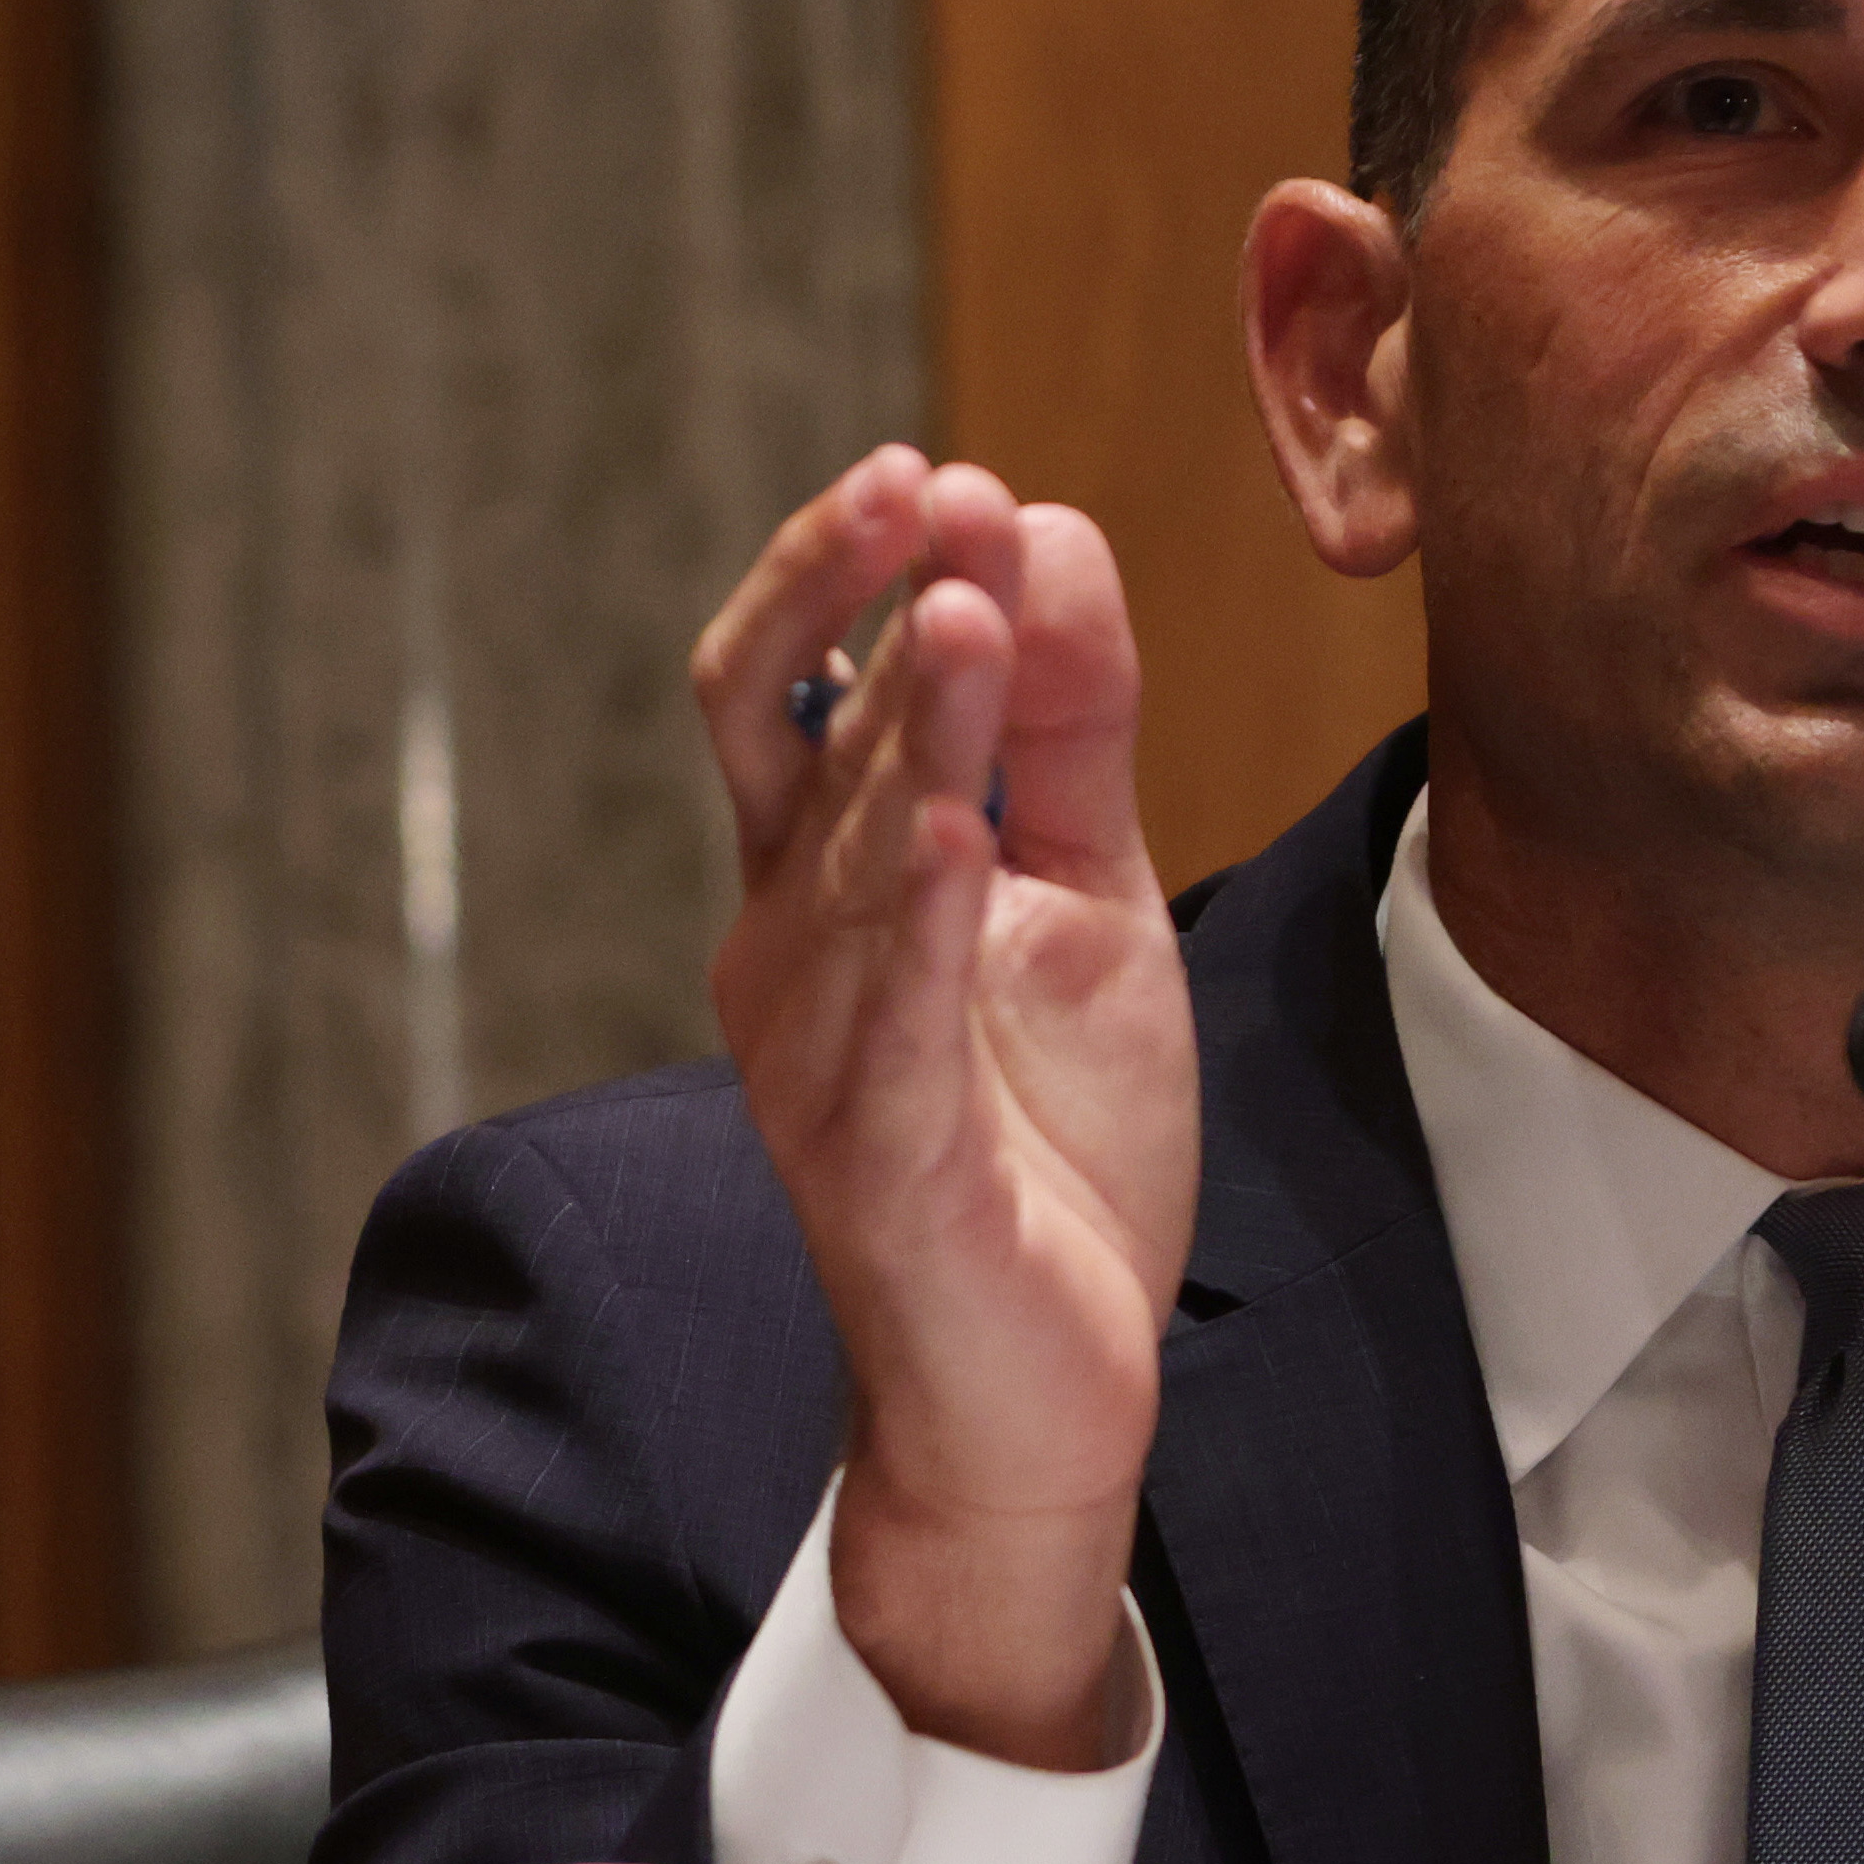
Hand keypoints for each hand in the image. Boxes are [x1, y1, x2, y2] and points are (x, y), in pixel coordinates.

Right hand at [695, 447, 1191, 1764]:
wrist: (1046, 1391)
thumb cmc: (1046, 1138)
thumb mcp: (1086, 897)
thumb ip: (1069, 730)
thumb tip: (1048, 531)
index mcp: (822, 877)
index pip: (787, 685)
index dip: (841, 571)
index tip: (932, 471)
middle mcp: (783, 948)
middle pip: (777, 732)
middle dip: (837, 597)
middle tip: (917, 483)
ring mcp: (812, 1055)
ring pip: (845, 857)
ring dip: (912, 729)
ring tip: (973, 613)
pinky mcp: (874, 1162)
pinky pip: (885, 1027)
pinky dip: (916, 928)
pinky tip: (958, 836)